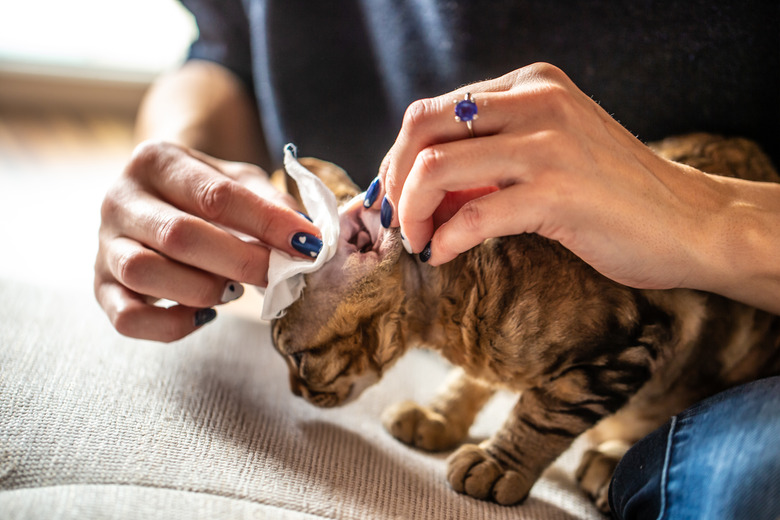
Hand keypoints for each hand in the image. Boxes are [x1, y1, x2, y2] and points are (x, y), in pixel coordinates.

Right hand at [95, 140, 321, 341]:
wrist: (158, 197)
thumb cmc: (206, 192)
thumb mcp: (242, 181)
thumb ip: (273, 204)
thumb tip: (309, 239)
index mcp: (157, 161)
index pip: (216, 194)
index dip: (267, 223)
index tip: (308, 244)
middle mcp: (120, 198)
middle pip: (180, 235)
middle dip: (241, 261)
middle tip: (279, 275)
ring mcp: (105, 244)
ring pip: (145, 273)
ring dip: (202, 289)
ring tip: (233, 290)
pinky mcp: (101, 286)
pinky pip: (128, 317)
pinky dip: (172, 325)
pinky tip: (204, 315)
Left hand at [377, 63, 727, 292]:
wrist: (689, 222)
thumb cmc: (614, 192)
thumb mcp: (551, 147)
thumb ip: (494, 150)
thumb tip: (420, 181)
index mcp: (530, 85)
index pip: (433, 111)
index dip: (398, 158)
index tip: (391, 196)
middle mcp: (535, 102)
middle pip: (421, 127)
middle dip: (393, 179)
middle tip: (394, 219)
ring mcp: (546, 145)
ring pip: (435, 167)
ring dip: (411, 212)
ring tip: (417, 239)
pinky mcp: (556, 193)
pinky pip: (471, 216)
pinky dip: (444, 240)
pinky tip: (444, 255)